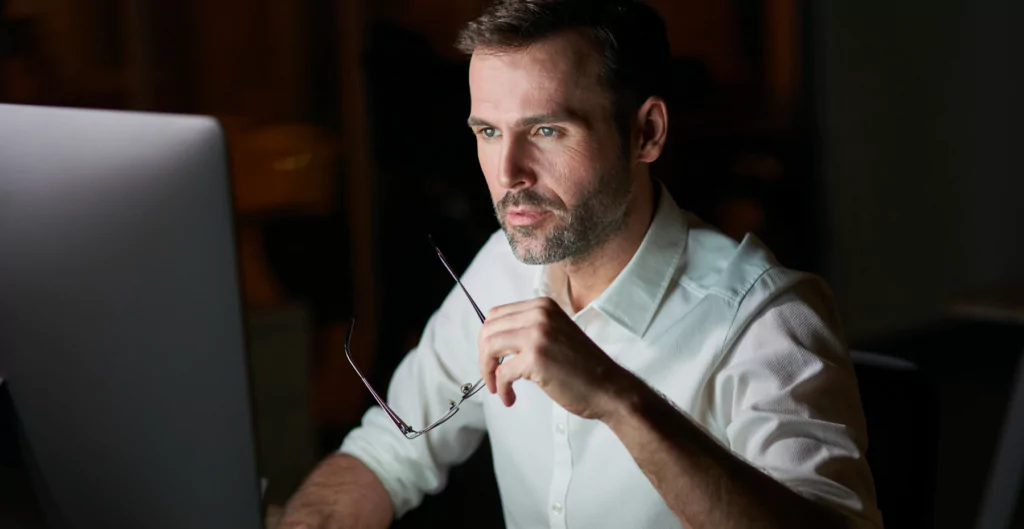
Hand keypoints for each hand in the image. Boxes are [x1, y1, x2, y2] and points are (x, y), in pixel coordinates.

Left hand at [478, 297, 629, 419]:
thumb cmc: (582, 368)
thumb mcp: (555, 334)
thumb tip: (494, 341)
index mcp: (543, 306)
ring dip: (488, 370)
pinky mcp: (535, 359)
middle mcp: (539, 314)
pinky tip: (510, 397)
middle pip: (488, 329)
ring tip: (497, 387)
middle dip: (484, 355)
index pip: (496, 315)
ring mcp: (537, 335)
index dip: (488, 339)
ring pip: (489, 347)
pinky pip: (502, 373)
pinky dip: (501, 388)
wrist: (609, 387)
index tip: (492, 358)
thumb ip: (529, 329)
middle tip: (491, 375)